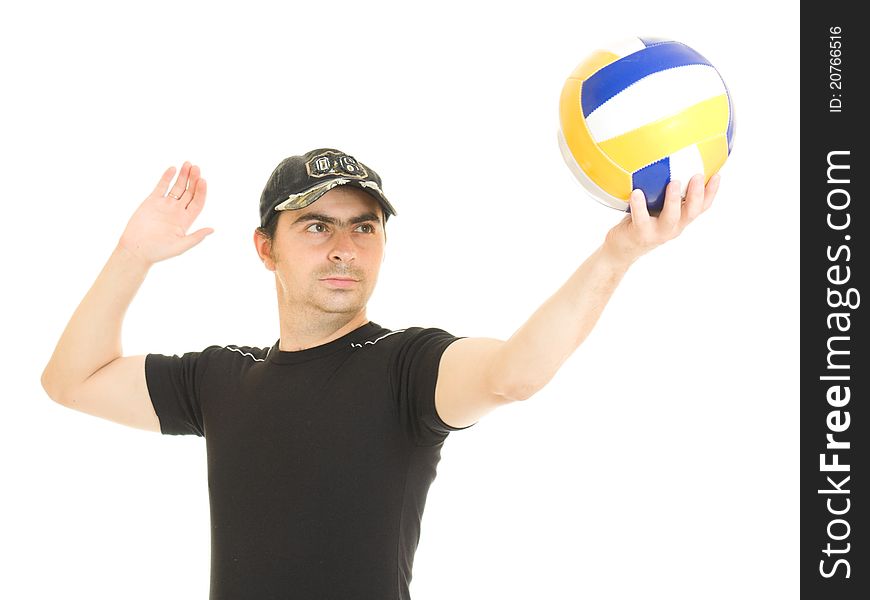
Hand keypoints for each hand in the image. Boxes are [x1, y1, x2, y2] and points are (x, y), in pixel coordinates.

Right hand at [118, 161, 212, 264]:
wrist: (136, 249)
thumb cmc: (158, 252)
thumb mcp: (180, 246)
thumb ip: (196, 237)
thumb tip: (212, 229)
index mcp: (186, 220)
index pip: (197, 202)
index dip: (201, 191)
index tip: (203, 180)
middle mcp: (177, 211)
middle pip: (189, 192)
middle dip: (193, 180)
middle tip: (196, 168)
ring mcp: (165, 205)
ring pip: (177, 187)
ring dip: (183, 176)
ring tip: (188, 164)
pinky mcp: (152, 201)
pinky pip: (161, 187)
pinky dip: (167, 177)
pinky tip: (173, 169)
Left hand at [601, 173, 719, 266]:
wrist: (621, 249)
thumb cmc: (639, 222)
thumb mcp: (654, 208)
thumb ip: (662, 192)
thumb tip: (666, 161)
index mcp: (680, 219)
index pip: (701, 207)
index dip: (711, 193)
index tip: (717, 174)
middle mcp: (673, 227)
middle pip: (691, 212)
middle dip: (697, 194)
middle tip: (699, 175)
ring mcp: (658, 232)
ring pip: (671, 217)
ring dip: (674, 200)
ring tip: (674, 183)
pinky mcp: (640, 234)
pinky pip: (640, 218)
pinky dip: (639, 205)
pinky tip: (636, 192)